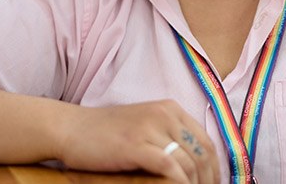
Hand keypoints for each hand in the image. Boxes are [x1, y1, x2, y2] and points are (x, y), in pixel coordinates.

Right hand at [55, 100, 219, 183]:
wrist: (70, 128)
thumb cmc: (105, 134)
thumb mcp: (143, 128)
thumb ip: (167, 139)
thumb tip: (192, 169)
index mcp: (170, 109)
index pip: (206, 142)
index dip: (215, 169)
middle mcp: (165, 114)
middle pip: (202, 153)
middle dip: (209, 180)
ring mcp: (150, 127)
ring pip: (189, 162)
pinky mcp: (136, 144)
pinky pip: (170, 167)